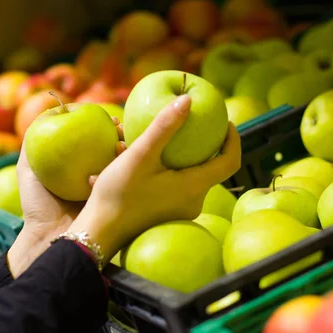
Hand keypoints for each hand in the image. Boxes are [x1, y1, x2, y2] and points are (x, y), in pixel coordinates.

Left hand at [7, 118, 125, 276]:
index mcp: (78, 165)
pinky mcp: (113, 199)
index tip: (108, 118)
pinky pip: (122, 180)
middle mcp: (95, 173)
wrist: (48, 237)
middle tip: (121, 126)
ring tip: (123, 141)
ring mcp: (106, 187)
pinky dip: (126, 167)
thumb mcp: (28, 168)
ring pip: (121, 162)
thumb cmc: (36, 204)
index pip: (94, 139)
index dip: (103, 126)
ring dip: (127, 148)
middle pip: (112, 147)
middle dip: (122, 134)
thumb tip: (48, 110)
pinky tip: (124, 157)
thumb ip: (32, 141)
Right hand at [67, 95, 240, 263]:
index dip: (233, 139)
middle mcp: (193, 202)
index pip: (230, 161)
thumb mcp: (140, 155)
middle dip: (200, 144)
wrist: (99, 232)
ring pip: (189, 176)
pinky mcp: (166, 215)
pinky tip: (140, 161)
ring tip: (153, 140)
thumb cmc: (119, 194)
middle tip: (187, 124)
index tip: (225, 122)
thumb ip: (164, 126)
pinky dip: (165, 170)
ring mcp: (180, 212)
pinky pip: (175, 186)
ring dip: (177, 156)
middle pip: (209, 167)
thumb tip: (188, 100)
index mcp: (194, 187)